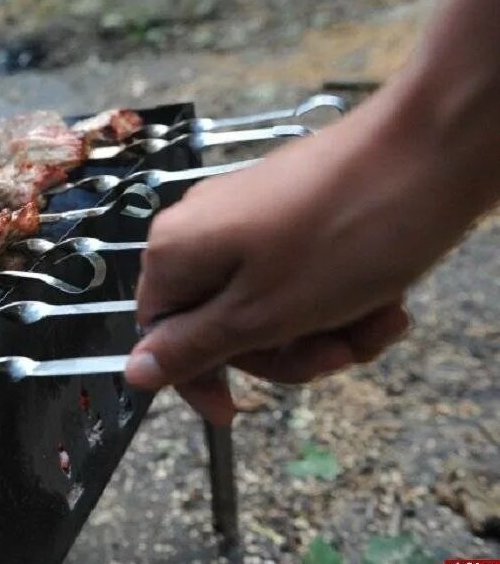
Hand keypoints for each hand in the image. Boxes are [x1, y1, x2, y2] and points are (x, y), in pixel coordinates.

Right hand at [124, 84, 479, 424]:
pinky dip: (341, 298)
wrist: (430, 151)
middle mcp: (203, 229)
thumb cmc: (342, 235)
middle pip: (223, 324)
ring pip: (272, 305)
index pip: (160, 333)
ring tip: (379, 320)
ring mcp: (250, 217)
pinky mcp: (293, 210)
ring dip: (326, 328)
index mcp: (176, 252)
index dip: (199, 377)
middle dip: (287, 351)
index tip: (236, 411)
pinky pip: (303, 276)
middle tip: (338, 354)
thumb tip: (134, 371)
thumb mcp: (261, 314)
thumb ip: (193, 348)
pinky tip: (385, 300)